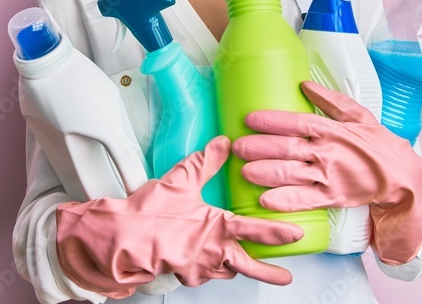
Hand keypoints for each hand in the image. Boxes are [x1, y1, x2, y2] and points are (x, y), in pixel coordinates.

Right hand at [55, 135, 303, 298]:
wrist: (124, 241)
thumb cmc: (151, 216)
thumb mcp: (181, 180)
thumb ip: (206, 161)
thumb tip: (223, 143)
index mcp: (218, 228)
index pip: (257, 230)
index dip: (279, 231)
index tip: (296, 233)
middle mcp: (214, 252)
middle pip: (249, 266)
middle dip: (270, 273)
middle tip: (285, 278)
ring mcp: (199, 268)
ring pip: (225, 270)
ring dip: (234, 267)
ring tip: (239, 264)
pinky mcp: (183, 276)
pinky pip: (202, 274)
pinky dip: (207, 267)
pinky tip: (203, 259)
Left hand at [232, 80, 421, 263]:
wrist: (401, 176)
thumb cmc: (377, 143)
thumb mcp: (358, 115)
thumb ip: (330, 100)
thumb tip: (304, 83)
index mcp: (331, 129)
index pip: (296, 123)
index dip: (271, 121)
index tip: (250, 119)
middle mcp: (327, 152)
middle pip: (287, 149)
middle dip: (259, 147)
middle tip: (237, 146)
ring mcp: (329, 176)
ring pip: (291, 174)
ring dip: (265, 173)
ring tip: (244, 171)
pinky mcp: (332, 197)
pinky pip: (305, 200)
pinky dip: (285, 201)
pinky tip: (266, 200)